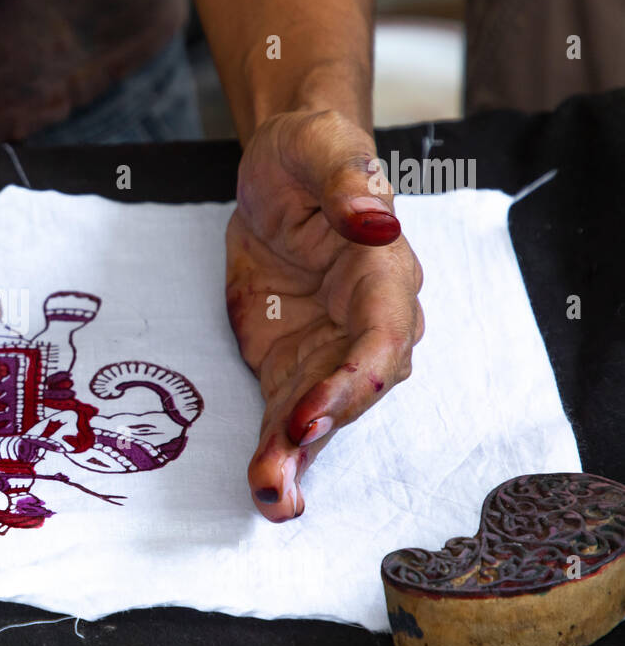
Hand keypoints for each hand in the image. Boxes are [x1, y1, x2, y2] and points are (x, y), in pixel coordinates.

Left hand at [225, 109, 423, 520]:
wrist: (280, 172)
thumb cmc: (308, 153)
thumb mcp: (319, 147)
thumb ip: (346, 183)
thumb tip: (377, 216)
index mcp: (383, 272)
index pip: (380, 337)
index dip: (351, 380)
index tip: (311, 410)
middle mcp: (367, 322)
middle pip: (354, 390)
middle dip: (320, 432)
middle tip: (283, 470)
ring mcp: (328, 349)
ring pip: (320, 414)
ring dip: (296, 458)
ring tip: (272, 498)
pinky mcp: (292, 363)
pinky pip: (286, 414)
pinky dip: (274, 450)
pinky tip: (263, 486)